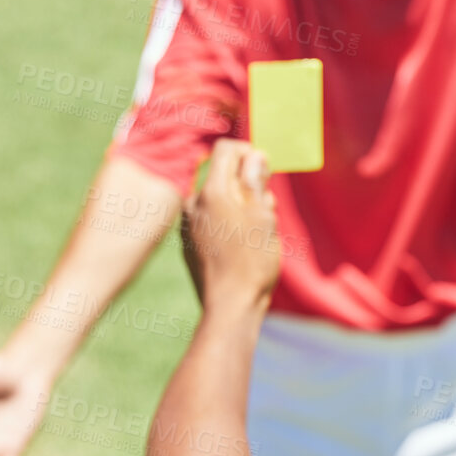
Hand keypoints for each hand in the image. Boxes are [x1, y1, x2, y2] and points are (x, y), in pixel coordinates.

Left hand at [180, 139, 281, 308]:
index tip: (265, 170)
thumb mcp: (263, 216)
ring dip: (239, 203)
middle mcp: (193, 203)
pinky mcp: (189, 241)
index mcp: (211, 192)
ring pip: (217, 198)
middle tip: (267, 208)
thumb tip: (254, 155)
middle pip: (222, 175)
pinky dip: (227, 220)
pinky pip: (209, 218)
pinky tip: (241, 244)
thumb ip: (255, 181)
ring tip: (258, 229)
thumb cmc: (251, 262)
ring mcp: (188, 223)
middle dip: (246, 183)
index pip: (225, 150)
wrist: (230, 305)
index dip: (248, 153)